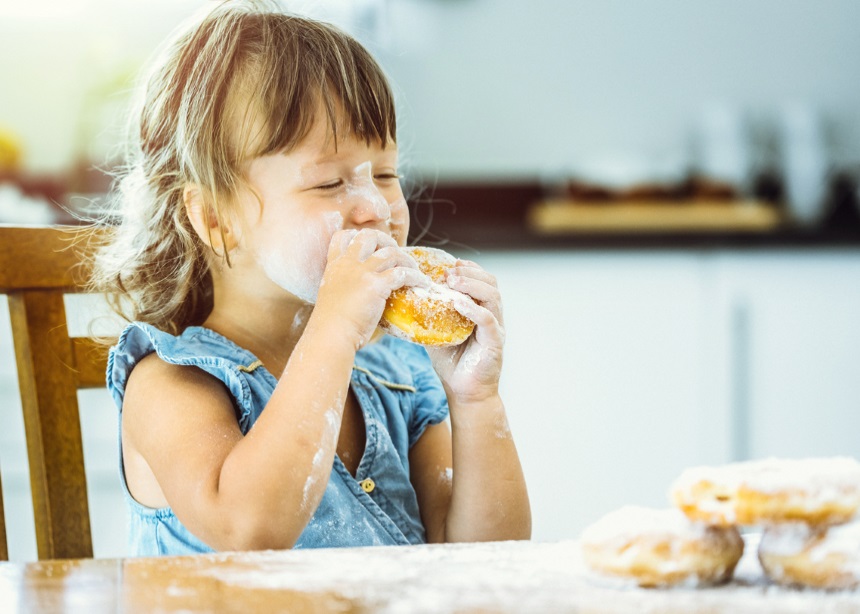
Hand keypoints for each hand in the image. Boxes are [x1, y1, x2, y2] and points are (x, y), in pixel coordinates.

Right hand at [314, 229, 427, 347]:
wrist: (331, 334)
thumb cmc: (331, 324)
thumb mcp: (331, 296)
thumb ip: (345, 286)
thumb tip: (360, 291)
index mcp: (335, 266)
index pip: (342, 236)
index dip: (358, 235)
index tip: (371, 246)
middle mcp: (348, 264)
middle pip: (370, 236)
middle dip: (387, 240)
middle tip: (396, 254)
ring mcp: (362, 272)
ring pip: (391, 253)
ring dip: (407, 260)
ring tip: (414, 270)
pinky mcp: (376, 285)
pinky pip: (402, 273)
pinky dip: (416, 277)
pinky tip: (422, 284)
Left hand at [426, 259, 504, 403]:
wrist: (463, 391)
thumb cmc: (452, 362)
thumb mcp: (437, 333)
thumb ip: (428, 316)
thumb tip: (403, 301)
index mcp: (481, 310)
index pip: (482, 280)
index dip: (469, 268)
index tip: (449, 264)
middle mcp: (492, 316)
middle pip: (491, 283)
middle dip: (470, 272)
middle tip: (448, 271)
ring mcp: (496, 328)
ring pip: (493, 296)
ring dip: (472, 285)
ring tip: (453, 281)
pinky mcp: (495, 342)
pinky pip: (487, 320)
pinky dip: (473, 309)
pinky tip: (458, 303)